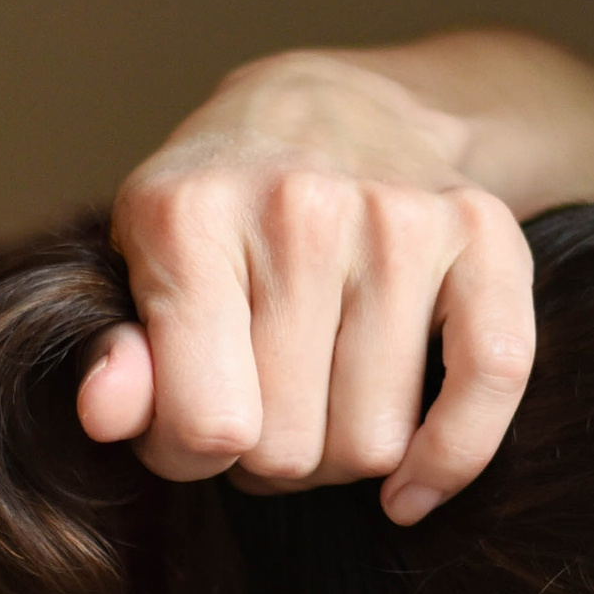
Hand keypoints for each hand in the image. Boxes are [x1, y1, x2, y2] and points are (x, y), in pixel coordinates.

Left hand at [91, 52, 535, 520]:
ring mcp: (400, 218)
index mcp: (189, 216)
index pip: (206, 426)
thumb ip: (119, 357)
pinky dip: (450, 458)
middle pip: (289, 447)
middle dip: (268, 456)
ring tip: (319, 397)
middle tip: (263, 403)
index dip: (193, 454)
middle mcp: (299, 209)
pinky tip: (409, 486)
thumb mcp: (138, 271)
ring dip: (343, 454)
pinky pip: (490, 381)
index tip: (196, 419)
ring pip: (375, 442)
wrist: (332, 108)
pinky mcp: (484, 232)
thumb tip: (104, 413)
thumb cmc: (220, 212)